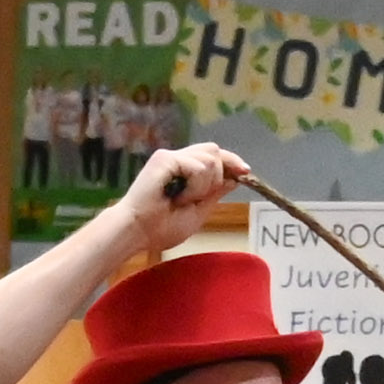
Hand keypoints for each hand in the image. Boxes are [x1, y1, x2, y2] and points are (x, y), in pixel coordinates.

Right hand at [121, 143, 252, 258]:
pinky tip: (177, 197)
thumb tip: (234, 178)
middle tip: (198, 199)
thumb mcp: (197, 212)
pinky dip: (194, 187)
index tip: (246, 172)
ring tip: (182, 200)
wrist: (138, 232)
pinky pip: (198, 167)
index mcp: (185, 170)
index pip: (214, 156)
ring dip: (204, 186)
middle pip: (215, 151)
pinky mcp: (165, 158)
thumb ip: (215, 194)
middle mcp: (179, 158)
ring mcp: (171, 157)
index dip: (232, 162)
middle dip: (218, 175)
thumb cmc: (161, 227)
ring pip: (210, 159)